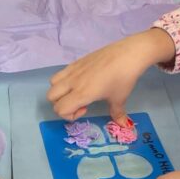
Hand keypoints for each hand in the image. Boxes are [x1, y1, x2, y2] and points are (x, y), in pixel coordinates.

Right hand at [47, 30, 173, 121]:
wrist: (128, 53)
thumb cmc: (124, 77)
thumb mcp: (120, 98)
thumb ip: (117, 114)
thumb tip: (124, 125)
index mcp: (82, 93)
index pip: (60, 109)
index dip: (69, 115)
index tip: (86, 109)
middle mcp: (73, 82)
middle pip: (51, 97)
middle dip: (61, 104)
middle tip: (79, 103)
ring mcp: (73, 70)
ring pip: (52, 83)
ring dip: (60, 91)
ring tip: (77, 91)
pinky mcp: (76, 61)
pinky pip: (61, 72)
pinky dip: (65, 80)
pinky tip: (83, 80)